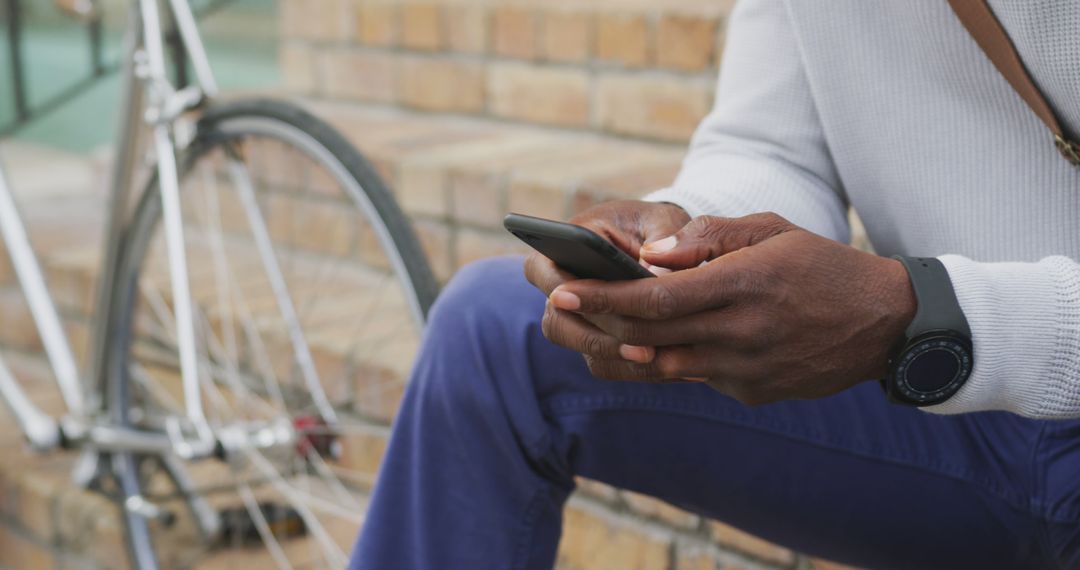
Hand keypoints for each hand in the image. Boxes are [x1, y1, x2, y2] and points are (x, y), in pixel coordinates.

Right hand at [524, 200, 689, 371]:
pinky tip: (660, 362)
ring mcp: (574, 316)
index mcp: (563, 245)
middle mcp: (560, 285)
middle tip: (635, 342)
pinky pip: (601, 361)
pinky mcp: (595, 339)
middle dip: (593, 334)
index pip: (544, 269)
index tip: (605, 300)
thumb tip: (656, 276)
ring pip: (576, 344)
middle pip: (556, 319)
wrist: (665, 246)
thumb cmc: (656, 226)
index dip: (568, 291)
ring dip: (610, 352)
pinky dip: (626, 364)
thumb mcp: (663, 221)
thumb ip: (662, 243)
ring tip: (650, 355)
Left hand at [546, 213, 916, 404]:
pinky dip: (673, 358)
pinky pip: (698, 377)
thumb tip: (649, 256)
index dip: (602, 296)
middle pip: (648, 336)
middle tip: (562, 304)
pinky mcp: (755, 393)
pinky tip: (660, 340)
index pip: (654, 297)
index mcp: (744, 284)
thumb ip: (708, 239)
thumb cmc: (822, 265)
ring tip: (599, 322)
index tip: (564, 287)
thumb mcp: (771, 230)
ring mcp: (749, 370)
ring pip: (665, 364)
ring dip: (627, 346)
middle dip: (598, 320)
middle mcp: (743, 332)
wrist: (886, 323)